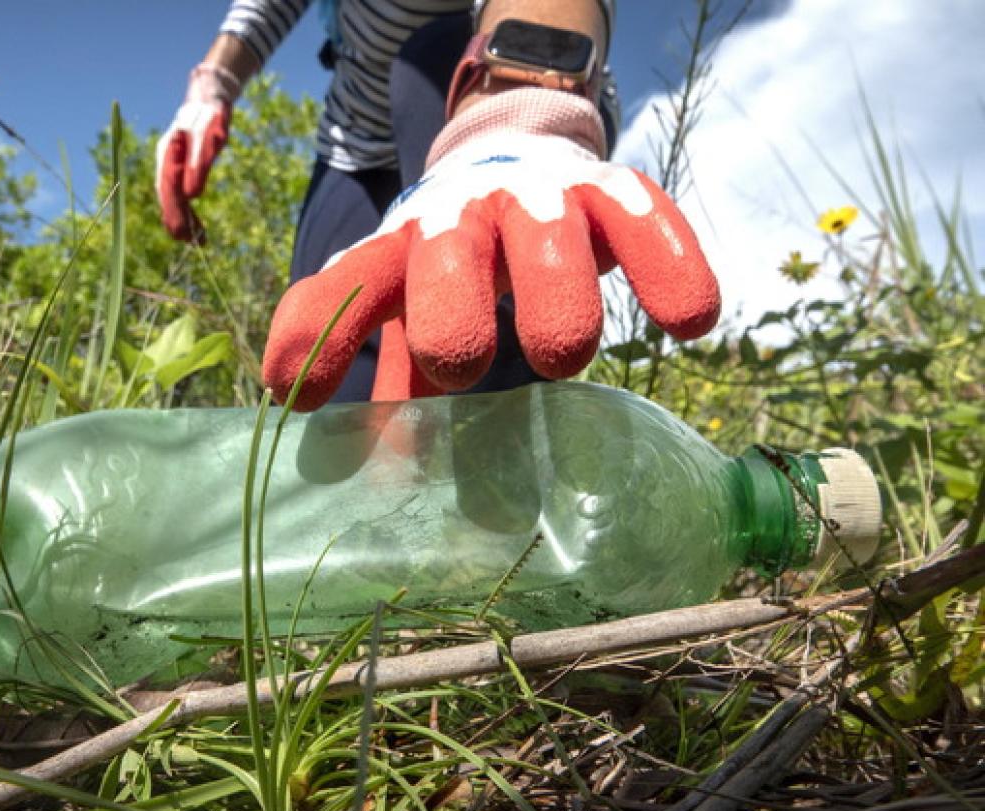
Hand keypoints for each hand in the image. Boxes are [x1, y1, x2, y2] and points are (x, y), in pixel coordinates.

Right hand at [154, 64, 238, 241]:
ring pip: (175, 197)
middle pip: (169, 196)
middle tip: (193, 244)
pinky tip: (196, 225)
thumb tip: (193, 195)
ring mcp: (173, 164)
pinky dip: (188, 209)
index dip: (175, 212)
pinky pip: (181, 193)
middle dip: (179, 221)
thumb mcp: (210, 137)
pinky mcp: (182, 167)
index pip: (168, 189)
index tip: (183, 233)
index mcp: (169, 154)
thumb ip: (200, 164)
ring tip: (198, 240)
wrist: (209, 97)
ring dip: (184, 219)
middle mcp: (167, 161)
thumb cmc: (210, 114)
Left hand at [263, 90, 720, 410]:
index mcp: (404, 249)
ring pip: (547, 235)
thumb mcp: (417, 312)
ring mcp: (537, 195)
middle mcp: (463, 214)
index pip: (352, 284)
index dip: (317, 332)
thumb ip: (400, 384)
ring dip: (555, 297)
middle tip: (460, 366)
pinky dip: (666, 263)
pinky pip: (642, 214)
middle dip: (450, 308)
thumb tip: (381, 478)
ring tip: (562, 358)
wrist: (518, 157)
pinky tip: (688, 321)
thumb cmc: (458, 263)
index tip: (297, 395)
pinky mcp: (610, 187)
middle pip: (447, 252)